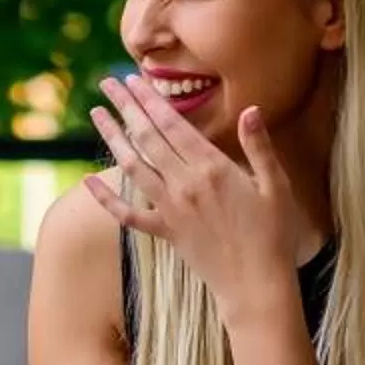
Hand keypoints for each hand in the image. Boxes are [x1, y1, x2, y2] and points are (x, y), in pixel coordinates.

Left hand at [83, 77, 299, 322]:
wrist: (256, 285)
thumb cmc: (274, 235)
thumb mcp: (277, 186)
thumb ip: (259, 147)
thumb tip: (251, 110)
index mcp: (213, 168)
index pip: (174, 125)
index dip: (151, 100)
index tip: (134, 79)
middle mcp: (185, 185)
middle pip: (147, 138)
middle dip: (126, 107)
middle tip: (108, 83)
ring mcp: (170, 209)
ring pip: (133, 167)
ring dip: (112, 138)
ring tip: (96, 114)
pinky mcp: (164, 232)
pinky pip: (128, 214)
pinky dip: (105, 198)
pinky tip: (87, 180)